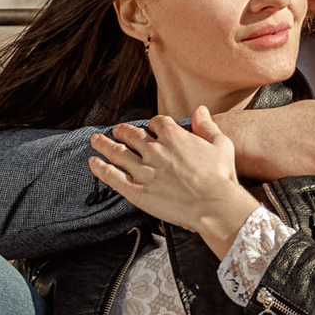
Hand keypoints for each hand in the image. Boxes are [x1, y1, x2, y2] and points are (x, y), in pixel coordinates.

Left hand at [88, 107, 263, 253]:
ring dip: (104, 144)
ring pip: (118, 153)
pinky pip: (113, 177)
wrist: (213, 204)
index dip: (153, 124)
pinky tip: (93, 162)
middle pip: (132, 135)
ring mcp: (143, 170)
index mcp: (173, 137)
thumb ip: (207, 126)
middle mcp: (154, 150)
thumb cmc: (220, 177)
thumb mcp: (221, 144)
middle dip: (122, 131)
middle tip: (116, 130)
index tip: (151, 128)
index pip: (157, 122)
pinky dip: (100, 168)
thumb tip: (200, 110)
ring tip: (96, 140)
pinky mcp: (137, 191)